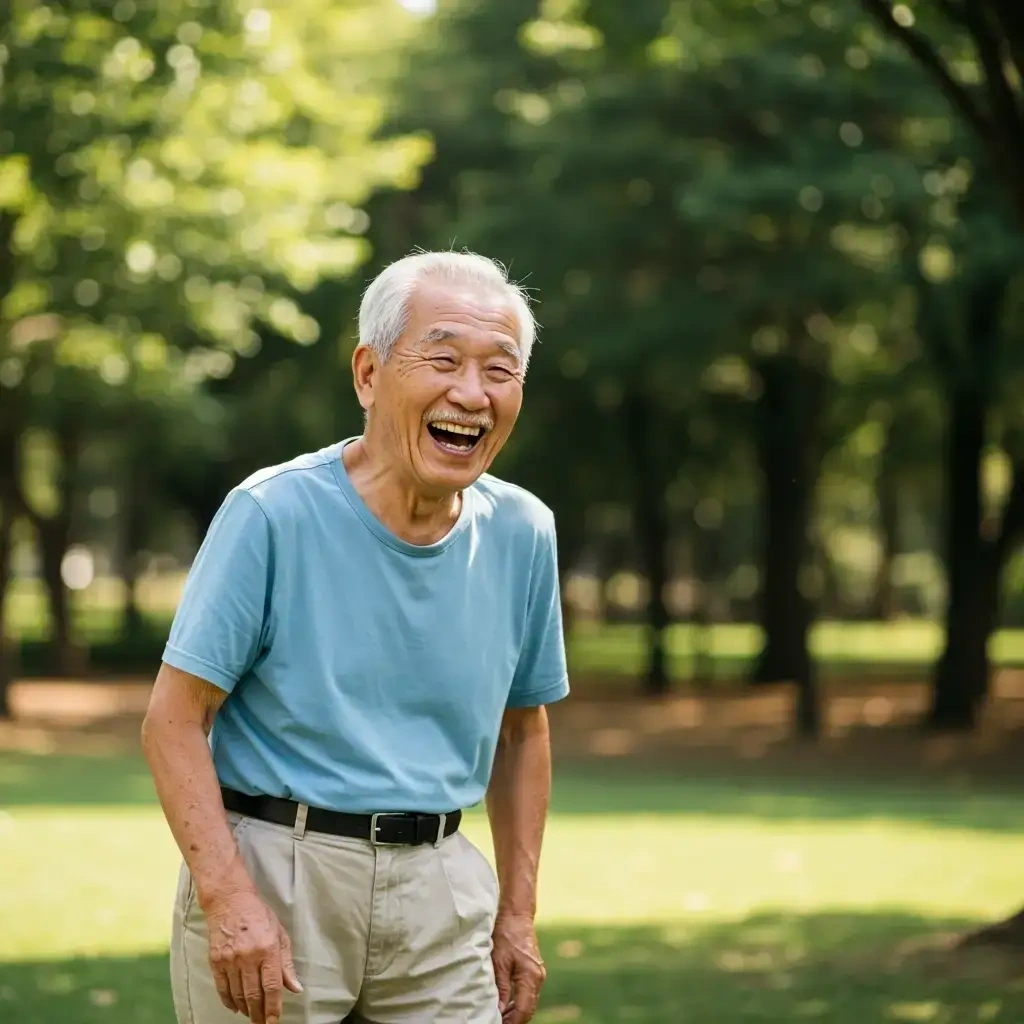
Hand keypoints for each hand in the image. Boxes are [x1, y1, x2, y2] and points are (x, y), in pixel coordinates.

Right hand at [204, 888, 302, 1023]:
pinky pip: (222, 988)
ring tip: (252, 1015)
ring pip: (238, 994)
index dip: (274, 1007)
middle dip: (259, 1014)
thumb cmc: (259, 915)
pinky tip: (235, 1007)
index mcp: (268, 949)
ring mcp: (230, 960)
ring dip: (246, 1009)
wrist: (230, 901)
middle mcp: (249, 957)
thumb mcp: (279, 934)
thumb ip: (286, 963)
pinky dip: (229, 1001)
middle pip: (254, 995)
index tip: (274, 1021)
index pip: (272, 986)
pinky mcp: (216, 961)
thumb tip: (295, 988)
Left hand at [492, 911, 545, 1022]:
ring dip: (516, 1012)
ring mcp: (538, 974)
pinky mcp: (534, 971)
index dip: (512, 1022)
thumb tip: (499, 1010)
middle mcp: (538, 977)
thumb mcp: (498, 962)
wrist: (516, 916)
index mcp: (530, 976)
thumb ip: (501, 988)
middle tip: (496, 1022)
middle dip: (514, 1020)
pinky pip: (528, 993)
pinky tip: (505, 1005)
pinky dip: (518, 1002)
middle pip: (528, 1009)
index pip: (524, 1010)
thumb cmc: (506, 935)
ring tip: (498, 1018)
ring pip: (529, 1002)